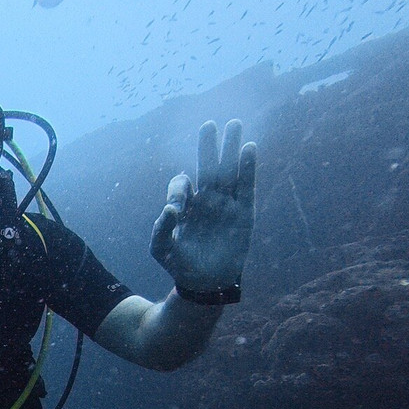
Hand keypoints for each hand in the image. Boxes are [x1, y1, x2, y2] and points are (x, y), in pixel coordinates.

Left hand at [150, 120, 256, 300]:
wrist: (205, 284)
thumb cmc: (180, 265)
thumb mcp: (161, 248)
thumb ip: (161, 228)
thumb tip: (171, 208)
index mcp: (186, 205)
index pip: (182, 184)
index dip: (178, 188)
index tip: (176, 207)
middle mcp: (206, 201)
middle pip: (208, 167)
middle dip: (209, 146)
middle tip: (210, 124)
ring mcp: (226, 205)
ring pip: (229, 171)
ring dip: (232, 149)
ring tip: (235, 125)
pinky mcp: (244, 213)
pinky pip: (247, 187)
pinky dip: (248, 167)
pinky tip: (248, 148)